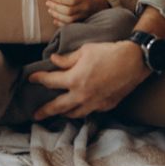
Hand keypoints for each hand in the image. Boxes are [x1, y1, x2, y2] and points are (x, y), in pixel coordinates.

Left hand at [29, 39, 148, 119]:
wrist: (133, 61)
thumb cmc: (108, 52)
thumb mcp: (85, 51)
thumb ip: (67, 58)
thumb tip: (53, 60)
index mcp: (74, 80)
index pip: (51, 82)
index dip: (39, 79)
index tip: (31, 78)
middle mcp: (82, 95)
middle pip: (57, 106)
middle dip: (44, 111)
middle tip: (35, 115)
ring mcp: (94, 103)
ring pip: (73, 113)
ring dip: (63, 113)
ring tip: (57, 114)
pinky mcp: (105, 106)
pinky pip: (89, 112)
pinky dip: (81, 111)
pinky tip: (79, 109)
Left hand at [46, 0, 107, 25]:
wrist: (98, 6)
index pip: (72, 0)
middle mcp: (84, 8)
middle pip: (69, 11)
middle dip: (56, 8)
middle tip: (48, 3)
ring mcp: (82, 17)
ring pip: (69, 19)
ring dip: (57, 15)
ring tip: (50, 10)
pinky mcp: (80, 22)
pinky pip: (70, 25)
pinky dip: (61, 24)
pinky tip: (54, 20)